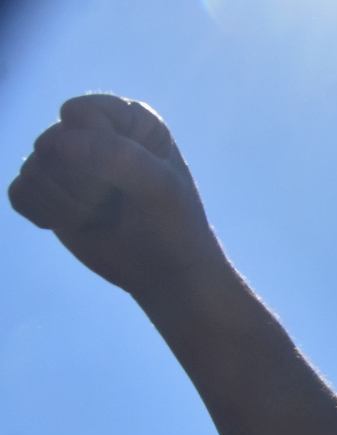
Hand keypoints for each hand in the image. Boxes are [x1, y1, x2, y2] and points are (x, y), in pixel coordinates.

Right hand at [9, 95, 224, 298]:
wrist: (166, 273)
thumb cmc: (171, 226)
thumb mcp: (159, 187)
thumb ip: (116, 155)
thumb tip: (54, 144)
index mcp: (128, 119)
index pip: (83, 113)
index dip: (102, 149)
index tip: (139, 175)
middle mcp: (92, 132)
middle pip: (53, 142)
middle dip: (84, 183)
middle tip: (119, 203)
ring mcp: (64, 162)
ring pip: (33, 169)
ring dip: (69, 204)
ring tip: (103, 214)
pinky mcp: (45, 192)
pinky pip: (19, 193)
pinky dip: (47, 215)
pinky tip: (80, 224)